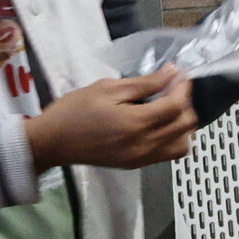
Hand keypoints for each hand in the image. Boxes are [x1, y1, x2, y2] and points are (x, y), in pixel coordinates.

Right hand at [27, 68, 195, 171]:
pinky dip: (174, 138)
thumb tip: (172, 73)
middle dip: (186, 103)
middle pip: (186, 125)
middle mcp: (144, 145)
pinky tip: (160, 124)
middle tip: (172, 88)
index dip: (183, 87)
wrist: (52, 142)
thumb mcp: (107, 88)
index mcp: (136, 124)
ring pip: (183, 144)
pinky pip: (169, 154)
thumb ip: (145, 83)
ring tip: (168, 108)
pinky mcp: (137, 165)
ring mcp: (142, 158)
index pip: (176, 106)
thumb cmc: (74, 110)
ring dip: (183, 124)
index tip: (179, 75)